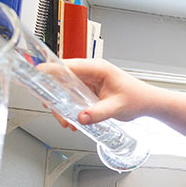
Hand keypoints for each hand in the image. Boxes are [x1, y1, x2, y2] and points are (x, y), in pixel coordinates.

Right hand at [38, 58, 157, 129]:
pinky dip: (70, 107)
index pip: (67, 65)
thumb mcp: (117, 108)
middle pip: (62, 79)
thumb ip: (98, 113)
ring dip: (63, 105)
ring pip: (66, 89)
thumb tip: (81, 117)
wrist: (148, 103)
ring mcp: (89, 79)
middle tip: (56, 113)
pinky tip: (73, 119)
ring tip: (67, 121)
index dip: (50, 70)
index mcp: (97, 68)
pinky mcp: (90, 89)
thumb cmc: (137, 99)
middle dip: (56, 96)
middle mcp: (91, 71)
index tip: (37, 76)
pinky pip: (73, 95)